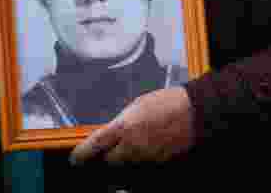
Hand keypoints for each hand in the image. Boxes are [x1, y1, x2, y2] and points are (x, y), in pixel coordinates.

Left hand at [70, 87, 194, 166]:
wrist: (195, 112)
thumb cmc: (168, 103)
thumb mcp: (137, 106)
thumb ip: (121, 123)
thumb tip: (111, 133)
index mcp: (124, 128)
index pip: (94, 146)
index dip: (81, 154)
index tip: (75, 159)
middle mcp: (132, 147)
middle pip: (110, 161)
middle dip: (108, 156)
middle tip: (111, 147)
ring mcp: (147, 158)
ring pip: (127, 166)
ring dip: (125, 158)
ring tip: (136, 143)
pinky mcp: (159, 164)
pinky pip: (144, 167)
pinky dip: (141, 161)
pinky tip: (149, 148)